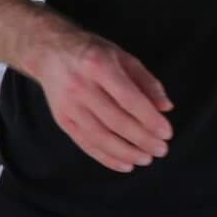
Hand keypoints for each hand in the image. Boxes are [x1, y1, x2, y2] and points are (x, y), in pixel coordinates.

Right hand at [36, 31, 172, 173]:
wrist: (49, 52)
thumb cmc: (92, 53)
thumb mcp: (122, 57)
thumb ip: (145, 81)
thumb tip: (165, 107)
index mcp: (99, 65)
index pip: (128, 99)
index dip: (149, 119)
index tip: (166, 133)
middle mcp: (80, 86)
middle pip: (115, 121)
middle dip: (142, 140)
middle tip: (161, 150)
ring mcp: (68, 105)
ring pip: (100, 137)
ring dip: (126, 152)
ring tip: (146, 159)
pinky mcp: (62, 119)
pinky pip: (85, 143)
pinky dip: (106, 157)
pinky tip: (125, 164)